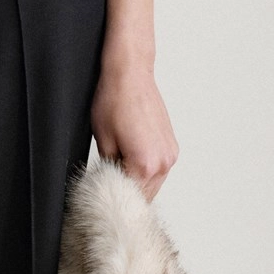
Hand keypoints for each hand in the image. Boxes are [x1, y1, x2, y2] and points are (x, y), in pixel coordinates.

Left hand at [89, 46, 177, 201]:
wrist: (130, 75)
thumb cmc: (114, 101)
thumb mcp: (103, 141)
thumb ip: (110, 170)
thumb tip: (112, 183)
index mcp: (145, 165)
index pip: (130, 198)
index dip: (114, 199)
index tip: (103, 197)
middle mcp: (164, 162)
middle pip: (145, 195)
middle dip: (127, 193)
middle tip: (108, 186)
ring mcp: (170, 154)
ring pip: (153, 183)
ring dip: (137, 182)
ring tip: (119, 170)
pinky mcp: (171, 145)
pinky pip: (159, 169)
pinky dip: (146, 171)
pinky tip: (130, 160)